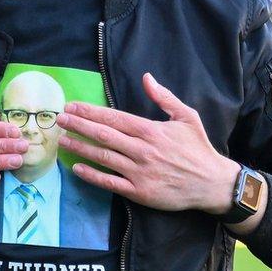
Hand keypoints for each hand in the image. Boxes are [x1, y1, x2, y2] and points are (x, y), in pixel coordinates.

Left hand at [55, 73, 239, 213]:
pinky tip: (77, 168)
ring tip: (63, 140)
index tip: (72, 107)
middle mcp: (142, 150)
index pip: (113, 118)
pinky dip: (91, 175)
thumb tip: (146, 77)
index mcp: (150, 130)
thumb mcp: (186, 116)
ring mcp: (139, 172)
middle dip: (79, 125)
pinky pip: (110, 182)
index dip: (90, 112)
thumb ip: (164, 97)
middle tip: (59, 119)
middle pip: (103, 135)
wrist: (212, 183)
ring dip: (80, 148)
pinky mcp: (139, 192)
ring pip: (102, 157)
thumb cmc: (198, 148)